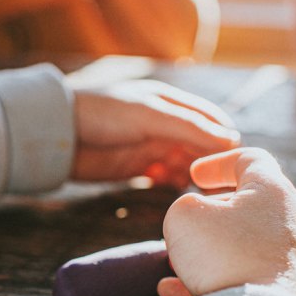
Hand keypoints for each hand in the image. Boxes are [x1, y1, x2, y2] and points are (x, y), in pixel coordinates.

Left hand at [68, 78, 239, 186]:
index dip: (225, 139)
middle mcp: (164, 123)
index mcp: (169, 102)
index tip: (235, 162)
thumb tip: (232, 139)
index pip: (210, 119)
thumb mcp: (150, 116)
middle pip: (201, 144)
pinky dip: (176, 184)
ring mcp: (151, 146)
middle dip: (211, 162)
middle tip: (223, 185)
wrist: (59, 135)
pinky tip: (181, 193)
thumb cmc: (102, 114)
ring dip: (195, 176)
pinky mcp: (137, 167)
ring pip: (186, 163)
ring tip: (204, 193)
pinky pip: (166, 177)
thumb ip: (189, 127)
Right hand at [158, 147, 295, 295]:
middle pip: (255, 208)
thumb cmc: (224, 257)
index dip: (219, 164)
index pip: (251, 160)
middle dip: (217, 218)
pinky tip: (185, 295)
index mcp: (277, 191)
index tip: (196, 176)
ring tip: (181, 268)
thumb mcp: (185, 215)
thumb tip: (203, 221)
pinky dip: (226, 283)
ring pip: (255, 248)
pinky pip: (259, 281)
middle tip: (191, 229)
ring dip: (217, 254)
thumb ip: (189, 206)